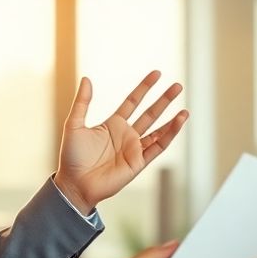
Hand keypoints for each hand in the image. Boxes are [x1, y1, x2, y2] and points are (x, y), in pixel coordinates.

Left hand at [55, 71, 186, 212]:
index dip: (144, 87)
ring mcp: (134, 148)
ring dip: (171, 118)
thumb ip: (82, 102)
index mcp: (113, 124)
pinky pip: (159, 146)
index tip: (157, 74)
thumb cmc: (71, 157)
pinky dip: (170, 134)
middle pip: (150, 113)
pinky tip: (179, 122)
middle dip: (164, 100)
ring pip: (158, 129)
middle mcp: (126, 135)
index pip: (133, 101)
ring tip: (185, 108)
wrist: (74, 184)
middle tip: (177, 85)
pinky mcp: (139, 162)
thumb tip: (87, 78)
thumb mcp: (74, 124)